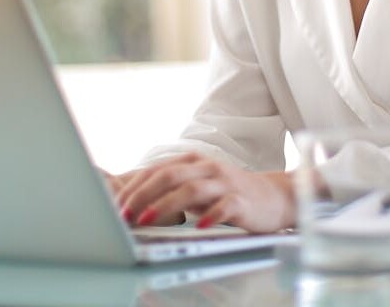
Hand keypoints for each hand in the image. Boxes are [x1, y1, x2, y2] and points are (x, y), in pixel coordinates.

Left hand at [115, 153, 295, 232]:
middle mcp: (206, 168)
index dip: (134, 188)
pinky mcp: (241, 200)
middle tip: (126, 215)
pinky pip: (224, 206)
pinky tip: (197, 226)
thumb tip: (136, 207)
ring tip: (148, 220)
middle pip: (169, 175)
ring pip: (191, 189)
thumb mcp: (198, 187)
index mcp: (193, 162)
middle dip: (143, 195)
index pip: (156, 170)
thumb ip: (173, 190)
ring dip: (166, 205)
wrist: (272, 196)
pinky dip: (209, 215)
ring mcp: (224, 182)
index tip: (117, 208)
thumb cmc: (228, 193)